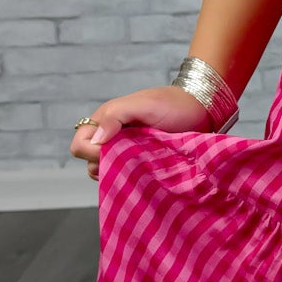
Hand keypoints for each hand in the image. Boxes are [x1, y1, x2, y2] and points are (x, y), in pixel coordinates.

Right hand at [69, 84, 212, 181]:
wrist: (201, 110)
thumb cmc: (173, 103)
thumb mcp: (144, 104)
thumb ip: (116, 115)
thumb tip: (97, 139)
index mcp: (106, 120)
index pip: (80, 144)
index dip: (91, 152)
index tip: (113, 152)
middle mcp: (112, 137)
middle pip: (90, 162)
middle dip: (105, 165)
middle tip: (130, 161)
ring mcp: (126, 151)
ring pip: (107, 172)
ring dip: (119, 173)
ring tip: (141, 167)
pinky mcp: (140, 163)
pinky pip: (125, 176)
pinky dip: (131, 178)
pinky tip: (146, 174)